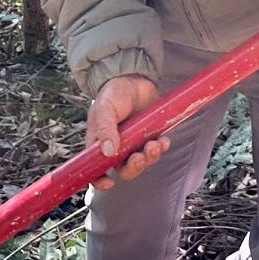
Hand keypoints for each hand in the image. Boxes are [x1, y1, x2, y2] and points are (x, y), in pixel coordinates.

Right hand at [85, 74, 160, 191]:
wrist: (134, 77)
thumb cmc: (114, 91)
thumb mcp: (105, 107)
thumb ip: (105, 128)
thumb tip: (107, 151)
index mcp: (99, 143)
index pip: (95, 169)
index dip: (100, 180)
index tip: (109, 182)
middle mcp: (116, 147)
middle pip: (123, 170)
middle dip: (134, 167)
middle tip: (140, 157)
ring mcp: (133, 143)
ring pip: (141, 162)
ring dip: (149, 158)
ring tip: (155, 144)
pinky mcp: (149, 137)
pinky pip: (156, 151)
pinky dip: (161, 148)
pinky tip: (163, 140)